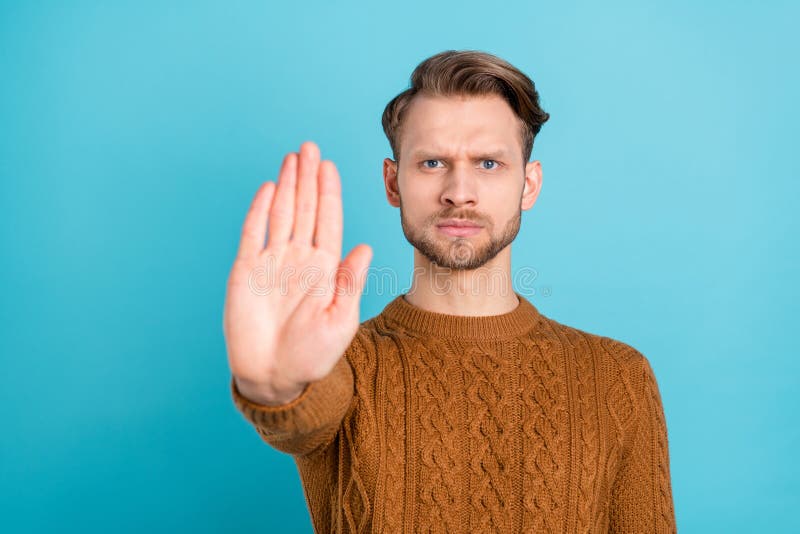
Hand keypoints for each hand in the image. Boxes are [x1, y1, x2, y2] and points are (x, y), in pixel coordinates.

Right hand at [222, 141, 371, 404]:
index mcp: (324, 268)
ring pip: (282, 214)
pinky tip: (268, 189)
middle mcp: (299, 259)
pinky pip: (253, 233)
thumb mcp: (339, 320)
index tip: (329, 166)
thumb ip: (349, 283)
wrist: (274, 376)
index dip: (329, 192)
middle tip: (310, 147)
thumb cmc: (312, 355)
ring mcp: (272, 262)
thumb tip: (366, 246)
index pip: (329, 221)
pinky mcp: (245, 271)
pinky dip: (259, 210)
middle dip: (308, 178)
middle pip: (306, 209)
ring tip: (293, 157)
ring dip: (288, 185)